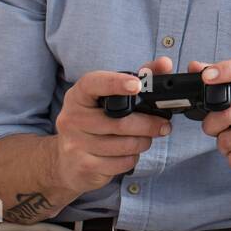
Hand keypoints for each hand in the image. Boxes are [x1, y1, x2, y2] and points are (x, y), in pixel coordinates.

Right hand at [51, 56, 173, 195]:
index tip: (136, 85)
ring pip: (123, 145)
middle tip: (164, 126)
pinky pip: (120, 163)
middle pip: (119, 122)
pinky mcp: (83, 166)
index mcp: (78, 96)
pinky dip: (132, 158)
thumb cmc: (94, 122)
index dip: (116, 83)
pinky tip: (130, 153)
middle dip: (148, 125)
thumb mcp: (108, 97)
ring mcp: (75, 144)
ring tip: (146, 138)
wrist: (65, 162)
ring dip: (143, 142)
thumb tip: (165, 63)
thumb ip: (139, 78)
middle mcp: (72, 118)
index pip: (94, 83)